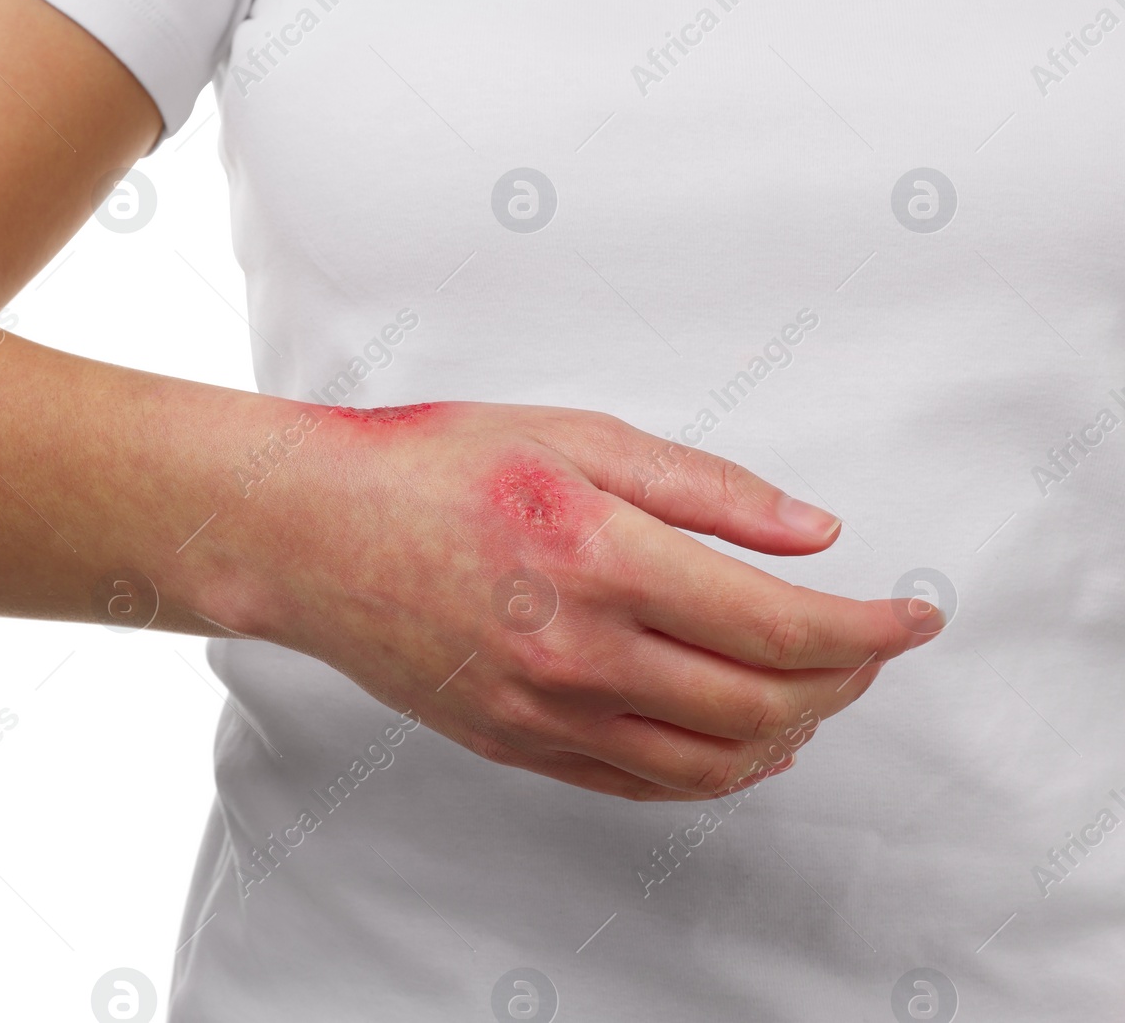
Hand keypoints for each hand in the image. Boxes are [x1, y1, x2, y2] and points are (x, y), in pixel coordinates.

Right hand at [203, 401, 940, 801]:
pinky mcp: (517, 743)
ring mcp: (545, 712)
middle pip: (763, 705)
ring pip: (710, 764)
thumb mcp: (573, 437)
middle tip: (868, 647)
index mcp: (602, 558)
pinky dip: (712, 772)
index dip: (870, 629)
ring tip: (816, 696)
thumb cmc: (427, 467)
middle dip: (843, 682)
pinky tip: (735, 741)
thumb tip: (811, 531)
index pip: (781, 624)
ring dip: (789, 736)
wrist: (310, 534)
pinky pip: (640, 784)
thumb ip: (703, 487)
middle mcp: (579, 652)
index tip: (912, 617)